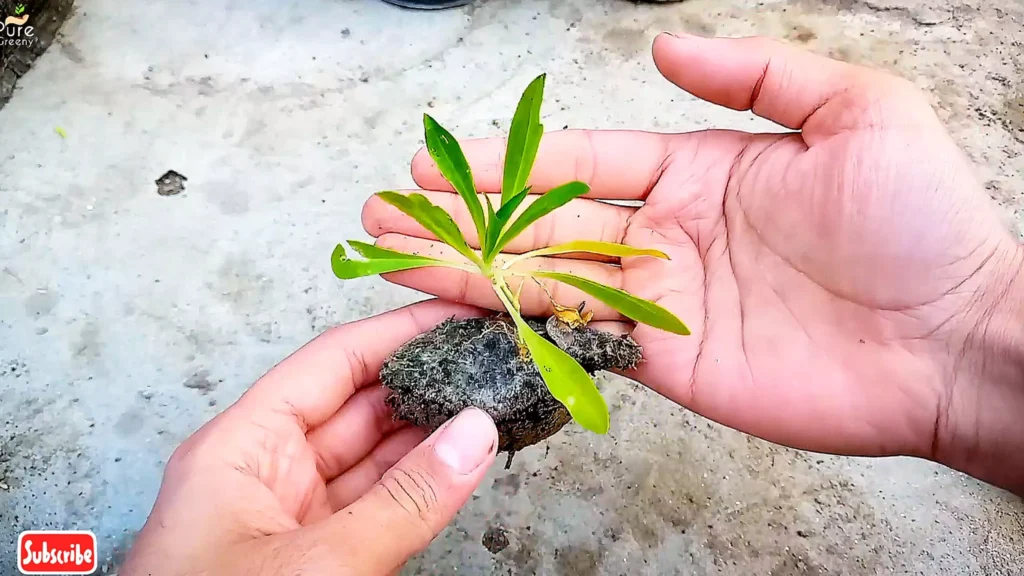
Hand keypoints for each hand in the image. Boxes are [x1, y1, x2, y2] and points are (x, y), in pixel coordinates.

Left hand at [121, 300, 498, 574]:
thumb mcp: (318, 565)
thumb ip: (405, 501)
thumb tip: (476, 436)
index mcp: (240, 448)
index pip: (331, 364)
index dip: (397, 332)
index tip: (459, 316)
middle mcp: (265, 473)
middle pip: (356, 406)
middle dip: (424, 381)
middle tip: (490, 361)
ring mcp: (293, 520)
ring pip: (374, 460)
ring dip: (431, 436)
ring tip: (492, 404)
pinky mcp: (318, 560)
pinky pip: (378, 508)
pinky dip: (422, 488)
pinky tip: (463, 465)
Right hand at [361, 34, 1023, 492]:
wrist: (955, 338)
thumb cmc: (922, 223)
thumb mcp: (854, 110)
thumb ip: (754, 73)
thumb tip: (665, 47)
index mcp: (695, 170)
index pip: (579, 159)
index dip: (506, 160)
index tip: (440, 161)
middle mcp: (665, 234)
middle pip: (541, 221)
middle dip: (460, 218)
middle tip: (387, 214)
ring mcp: (660, 301)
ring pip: (543, 279)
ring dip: (465, 270)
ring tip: (393, 259)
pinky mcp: (666, 362)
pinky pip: (577, 339)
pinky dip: (517, 327)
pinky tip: (459, 316)